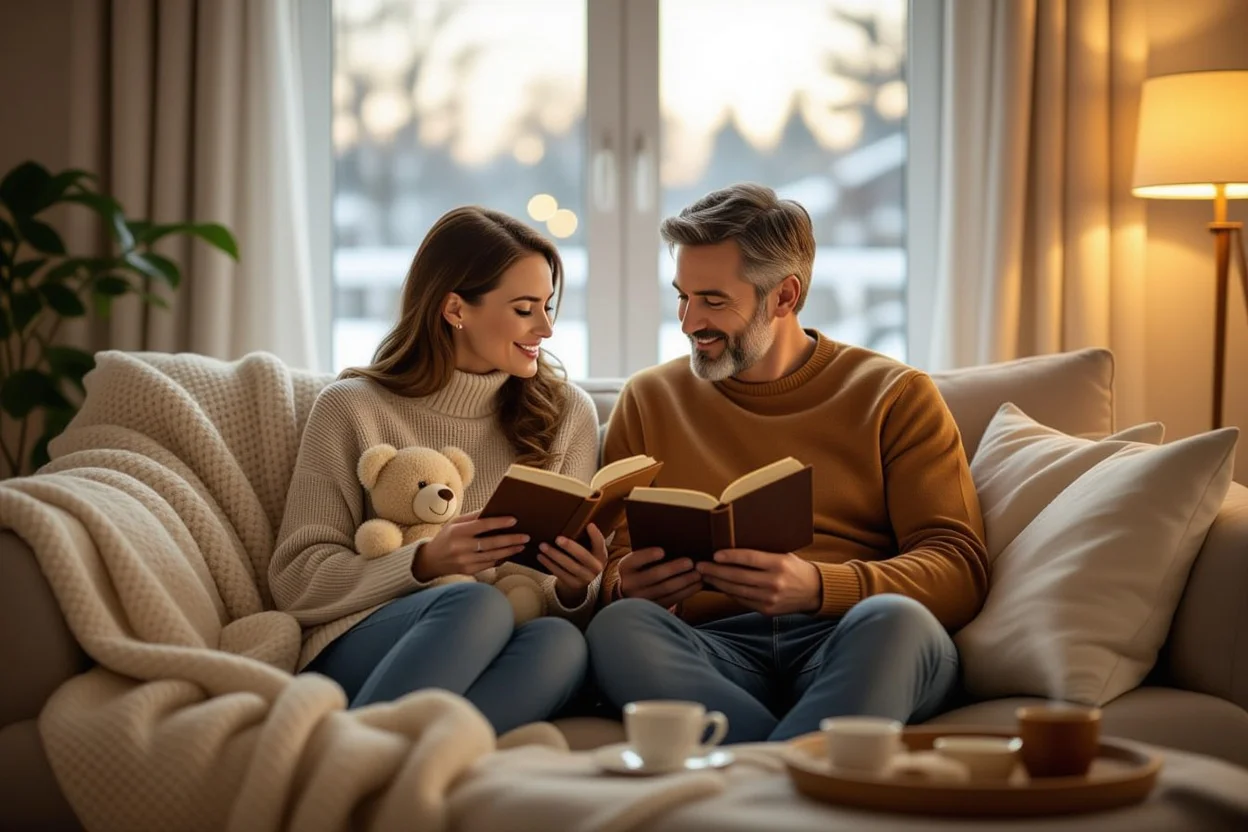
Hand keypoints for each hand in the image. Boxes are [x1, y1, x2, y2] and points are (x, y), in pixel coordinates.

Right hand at [412, 511, 528, 580]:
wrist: (430, 561)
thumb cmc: (446, 537)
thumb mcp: (454, 523)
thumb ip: (473, 517)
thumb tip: (493, 509)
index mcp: (457, 531)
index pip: (482, 525)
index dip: (499, 522)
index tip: (514, 520)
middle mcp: (461, 547)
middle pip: (491, 543)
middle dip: (510, 539)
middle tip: (526, 536)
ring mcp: (465, 561)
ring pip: (492, 555)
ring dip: (510, 551)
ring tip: (521, 545)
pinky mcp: (468, 571)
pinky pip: (489, 564)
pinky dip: (501, 559)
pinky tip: (510, 554)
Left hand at [539, 523, 607, 607]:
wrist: (582, 581)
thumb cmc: (584, 558)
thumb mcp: (591, 550)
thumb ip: (587, 539)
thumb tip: (575, 520)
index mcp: (601, 555)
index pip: (600, 544)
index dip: (596, 535)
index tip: (589, 525)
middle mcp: (595, 567)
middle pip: (583, 556)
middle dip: (570, 547)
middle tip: (557, 538)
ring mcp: (585, 578)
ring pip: (569, 566)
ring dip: (554, 555)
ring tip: (543, 546)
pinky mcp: (573, 584)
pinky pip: (560, 573)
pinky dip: (549, 564)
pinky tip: (541, 557)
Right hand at [618, 548, 702, 607]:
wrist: (633, 590)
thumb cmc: (642, 567)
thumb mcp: (639, 560)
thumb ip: (649, 554)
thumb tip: (675, 542)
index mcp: (625, 567)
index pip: (635, 560)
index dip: (647, 556)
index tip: (662, 551)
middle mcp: (630, 584)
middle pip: (654, 576)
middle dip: (674, 569)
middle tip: (690, 562)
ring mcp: (641, 599)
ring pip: (666, 589)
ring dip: (685, 581)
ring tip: (699, 573)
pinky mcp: (654, 607)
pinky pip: (673, 600)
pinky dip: (687, 592)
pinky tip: (698, 584)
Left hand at [696, 549, 821, 615]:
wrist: (814, 592)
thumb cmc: (794, 568)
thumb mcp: (783, 555)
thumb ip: (762, 554)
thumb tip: (731, 549)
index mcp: (779, 564)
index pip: (750, 558)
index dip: (730, 556)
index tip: (714, 554)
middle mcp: (774, 582)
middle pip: (738, 576)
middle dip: (716, 571)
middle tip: (700, 566)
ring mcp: (770, 598)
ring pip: (737, 590)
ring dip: (718, 583)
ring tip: (705, 576)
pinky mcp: (767, 610)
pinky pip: (742, 600)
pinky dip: (729, 593)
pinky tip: (720, 586)